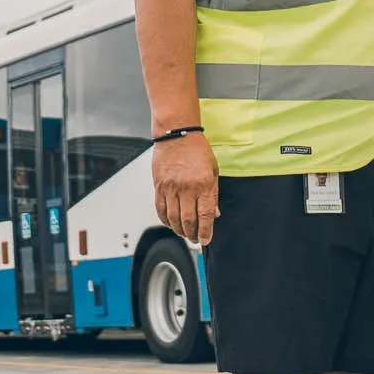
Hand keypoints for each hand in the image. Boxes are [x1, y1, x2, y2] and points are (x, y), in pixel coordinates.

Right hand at [153, 132, 219, 246]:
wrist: (176, 133)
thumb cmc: (196, 149)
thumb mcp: (213, 170)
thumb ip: (213, 194)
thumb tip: (214, 214)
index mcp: (203, 184)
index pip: (205, 215)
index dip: (205, 232)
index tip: (205, 240)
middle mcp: (186, 188)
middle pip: (188, 220)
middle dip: (192, 234)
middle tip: (195, 239)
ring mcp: (170, 188)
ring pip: (173, 218)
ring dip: (179, 230)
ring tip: (184, 233)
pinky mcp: (159, 186)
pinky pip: (160, 208)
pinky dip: (165, 219)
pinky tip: (170, 223)